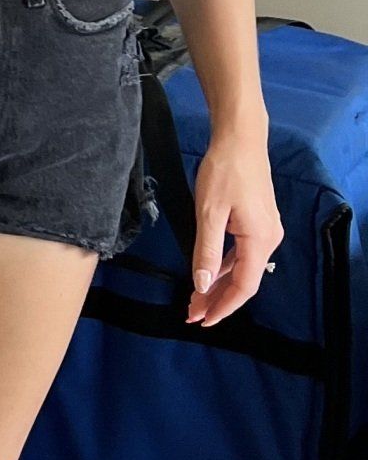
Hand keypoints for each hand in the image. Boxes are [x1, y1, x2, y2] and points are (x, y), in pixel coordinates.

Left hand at [188, 127, 281, 326]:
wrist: (240, 139)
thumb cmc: (224, 171)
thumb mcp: (209, 212)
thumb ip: (205, 250)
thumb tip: (201, 285)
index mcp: (259, 240)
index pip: (243, 286)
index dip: (223, 307)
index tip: (204, 320)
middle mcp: (268, 238)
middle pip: (242, 280)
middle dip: (216, 298)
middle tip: (191, 313)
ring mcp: (264, 229)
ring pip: (240, 266)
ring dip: (218, 282)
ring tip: (195, 298)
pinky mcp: (256, 221)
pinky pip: (240, 252)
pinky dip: (222, 264)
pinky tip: (208, 272)